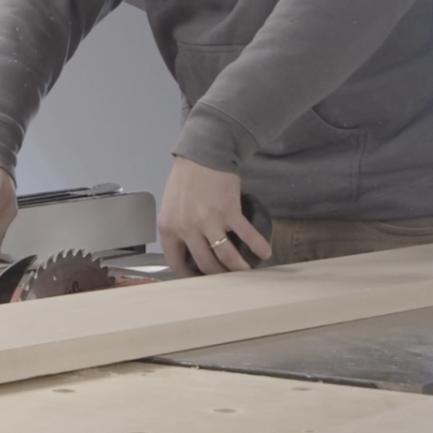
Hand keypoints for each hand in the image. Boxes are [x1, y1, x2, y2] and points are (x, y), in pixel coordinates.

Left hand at [158, 156, 272, 276]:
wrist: (203, 154)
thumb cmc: (186, 178)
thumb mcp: (171, 206)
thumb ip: (176, 227)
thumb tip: (186, 248)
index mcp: (168, 227)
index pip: (177, 263)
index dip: (191, 275)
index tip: (201, 278)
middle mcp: (187, 228)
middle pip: (206, 265)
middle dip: (219, 275)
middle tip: (228, 276)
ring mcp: (209, 221)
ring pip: (226, 257)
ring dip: (238, 268)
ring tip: (245, 270)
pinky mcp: (229, 212)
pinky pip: (247, 236)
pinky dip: (259, 247)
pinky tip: (264, 252)